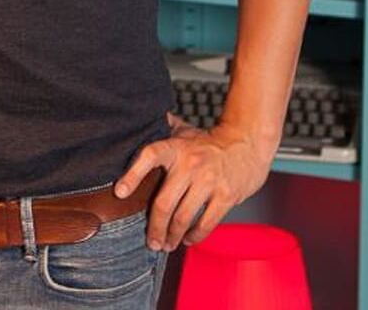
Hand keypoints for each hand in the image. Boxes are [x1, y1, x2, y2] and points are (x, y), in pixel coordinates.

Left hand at [114, 112, 271, 250]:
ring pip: (183, 217)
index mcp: (176, 147)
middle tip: (151, 241)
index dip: (132, 174)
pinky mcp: (226, 196)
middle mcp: (191, 164)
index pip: (149, 156)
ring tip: (166, 245)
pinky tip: (187, 239)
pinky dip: (194, 236)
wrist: (247, 144)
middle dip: (154, 227)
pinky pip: (206, 223)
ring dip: (172, 236)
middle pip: (164, 203)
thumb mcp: (184, 131)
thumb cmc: (209, 142)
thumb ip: (161, 130)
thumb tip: (136, 122)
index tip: (120, 192)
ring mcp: (209, 181)